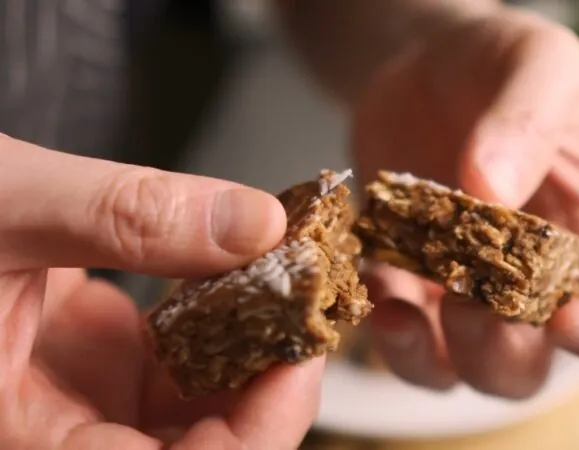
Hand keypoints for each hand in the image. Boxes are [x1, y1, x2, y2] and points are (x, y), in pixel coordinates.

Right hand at [0, 135, 320, 448]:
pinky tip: (244, 276)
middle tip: (310, 312)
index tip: (300, 360)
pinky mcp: (101, 363)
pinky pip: (190, 365)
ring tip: (289, 286)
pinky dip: (230, 322)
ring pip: (202, 412)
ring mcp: (82, 402)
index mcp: (12, 432)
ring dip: (257, 353)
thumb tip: (253, 223)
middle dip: (267, 392)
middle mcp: (54, 431)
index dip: (251, 437)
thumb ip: (123, 215)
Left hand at [351, 9, 578, 397]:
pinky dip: (385, 334)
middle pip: (536, 366)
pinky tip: (374, 291)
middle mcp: (534, 278)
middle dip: (503, 352)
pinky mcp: (407, 282)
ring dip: (436, 359)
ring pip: (463, 372)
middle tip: (470, 299)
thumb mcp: (536, 62)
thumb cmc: (499, 62)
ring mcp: (466, 288)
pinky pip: (399, 341)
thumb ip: (528, 118)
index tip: (570, 320)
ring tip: (407, 311)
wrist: (423, 65)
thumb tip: (493, 194)